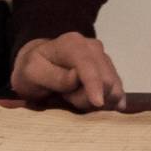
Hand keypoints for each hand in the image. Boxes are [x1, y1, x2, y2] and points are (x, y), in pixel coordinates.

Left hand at [11, 32, 125, 110]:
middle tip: (66, 98)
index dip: (94, 84)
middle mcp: (92, 46)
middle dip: (88, 97)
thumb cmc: (32, 69)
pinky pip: (117, 88)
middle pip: (105, 78)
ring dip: (95, 99)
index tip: (97, 104)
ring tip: (75, 97)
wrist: (39, 63)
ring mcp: (103, 57)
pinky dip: (109, 100)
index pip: (88, 65)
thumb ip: (53, 76)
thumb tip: (76, 77)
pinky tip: (100, 106)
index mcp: (72, 44)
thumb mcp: (32, 74)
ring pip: (113, 86)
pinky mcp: (109, 69)